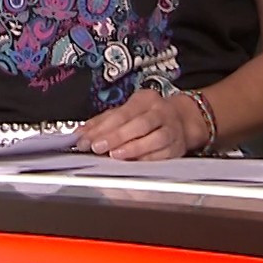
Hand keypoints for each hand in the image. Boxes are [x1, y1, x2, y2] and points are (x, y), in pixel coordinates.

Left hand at [75, 89, 206, 160]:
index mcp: (145, 100)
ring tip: (115, 155)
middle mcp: (161, 112)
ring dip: (133, 149)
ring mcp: (172, 130)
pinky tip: (135, 163)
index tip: (87, 140)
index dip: (103, 128)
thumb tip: (80, 134)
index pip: (121, 113)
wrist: (182, 120)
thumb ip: (102, 122)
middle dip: (116, 137)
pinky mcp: (178, 147)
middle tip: (98, 147)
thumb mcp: (125, 111)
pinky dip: (148, 159)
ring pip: (155, 139)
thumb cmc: (148, 115)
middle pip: (139, 124)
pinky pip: (164, 154)